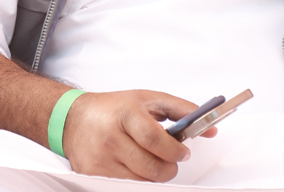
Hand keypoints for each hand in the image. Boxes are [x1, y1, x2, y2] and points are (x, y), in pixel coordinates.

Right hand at [62, 90, 215, 181]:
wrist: (72, 118)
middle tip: (171, 160)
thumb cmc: (114, 108)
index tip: (184, 152)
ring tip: (150, 160)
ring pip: (140, 181)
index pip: (155, 139)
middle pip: (150, 167)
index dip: (174, 150)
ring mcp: (99, 159)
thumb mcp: (147, 99)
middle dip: (168, 168)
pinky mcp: (91, 174)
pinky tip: (134, 166)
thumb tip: (210, 127)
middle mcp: (110, 137)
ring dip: (153, 175)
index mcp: (125, 114)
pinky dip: (136, 179)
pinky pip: (125, 186)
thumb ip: (181, 110)